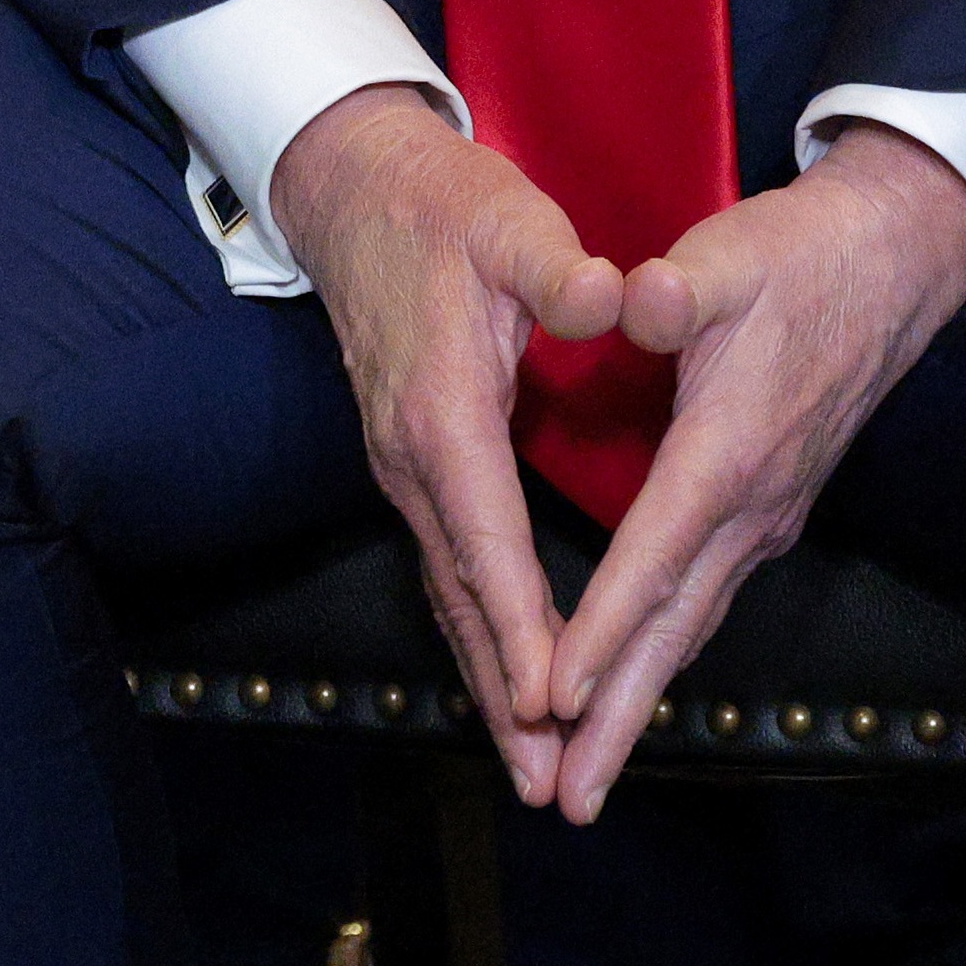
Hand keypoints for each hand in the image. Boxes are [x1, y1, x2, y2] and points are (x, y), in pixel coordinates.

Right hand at [265, 83, 617, 805]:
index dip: (521, 621)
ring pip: (450, 592)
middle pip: (461, 594)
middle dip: (503, 692)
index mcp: (442, 409)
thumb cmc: (444, 206)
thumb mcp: (509, 221)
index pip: (487, 535)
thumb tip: (611, 298)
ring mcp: (402, 465)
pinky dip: (478, 635)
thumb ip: (559, 268)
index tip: (551, 697)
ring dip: (488, 680)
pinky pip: (447, 568)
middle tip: (544, 776)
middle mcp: (411, 456)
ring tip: (529, 761)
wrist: (353, 189)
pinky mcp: (410, 463)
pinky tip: (504, 679)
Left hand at [532, 123, 965, 820]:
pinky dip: (660, 655)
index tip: (552, 699)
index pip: (653, 560)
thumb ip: (678, 286)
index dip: (600, 631)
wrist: (893, 261)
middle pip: (673, 632)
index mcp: (728, 454)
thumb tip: (637, 297)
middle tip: (571, 799)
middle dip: (618, 718)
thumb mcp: (727, 257)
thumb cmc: (797, 258)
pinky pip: (703, 603)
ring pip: (690, 630)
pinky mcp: (768, 511)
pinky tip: (629, 691)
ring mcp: (765, 518)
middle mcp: (751, 507)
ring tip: (588, 775)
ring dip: (639, 704)